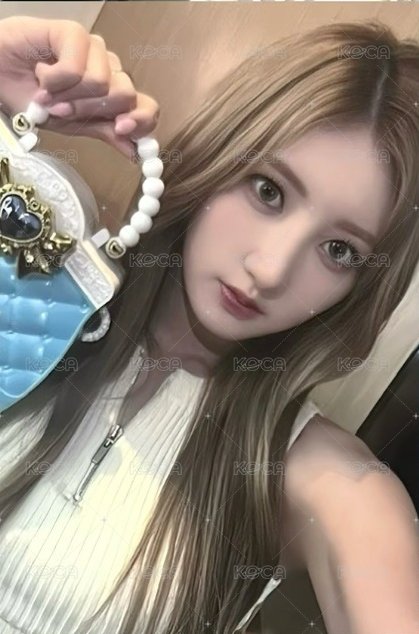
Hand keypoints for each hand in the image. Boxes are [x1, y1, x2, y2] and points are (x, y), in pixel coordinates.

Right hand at [0, 16, 159, 158]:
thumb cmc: (33, 99)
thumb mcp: (73, 126)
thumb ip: (106, 133)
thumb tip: (135, 152)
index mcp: (114, 94)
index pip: (147, 106)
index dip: (141, 121)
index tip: (121, 129)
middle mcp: (109, 70)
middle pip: (125, 96)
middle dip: (88, 110)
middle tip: (61, 110)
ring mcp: (94, 50)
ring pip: (101, 83)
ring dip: (67, 96)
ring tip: (46, 93)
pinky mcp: (74, 33)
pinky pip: (76, 68)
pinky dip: (53, 80)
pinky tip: (40, 73)